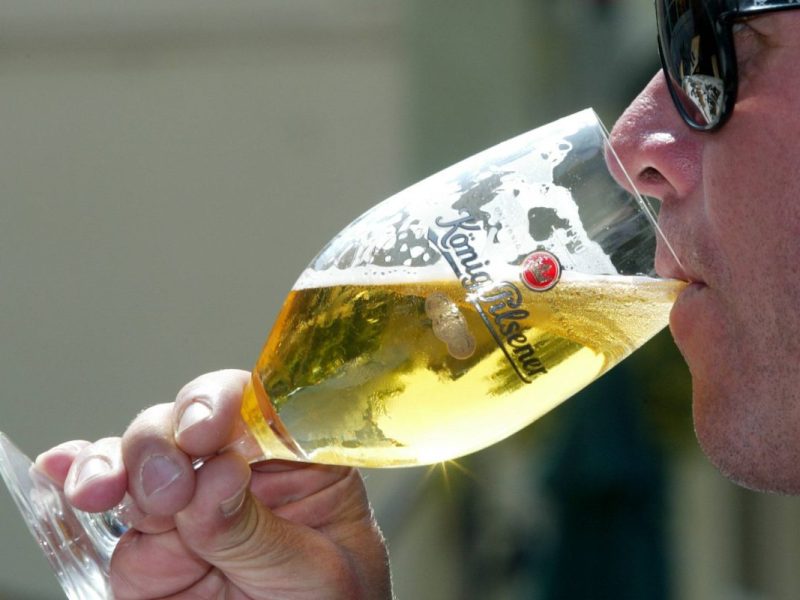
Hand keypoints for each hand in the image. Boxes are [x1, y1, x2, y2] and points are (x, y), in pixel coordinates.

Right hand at [35, 369, 392, 598]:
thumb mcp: (314, 569)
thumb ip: (259, 528)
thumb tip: (215, 473)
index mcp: (298, 464)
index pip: (259, 408)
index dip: (224, 404)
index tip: (206, 428)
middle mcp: (239, 472)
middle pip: (188, 422)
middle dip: (168, 442)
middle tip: (172, 486)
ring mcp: (188, 505)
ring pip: (142, 456)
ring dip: (122, 465)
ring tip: (121, 495)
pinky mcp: (148, 548)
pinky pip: (108, 505)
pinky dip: (79, 477)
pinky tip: (62, 471)